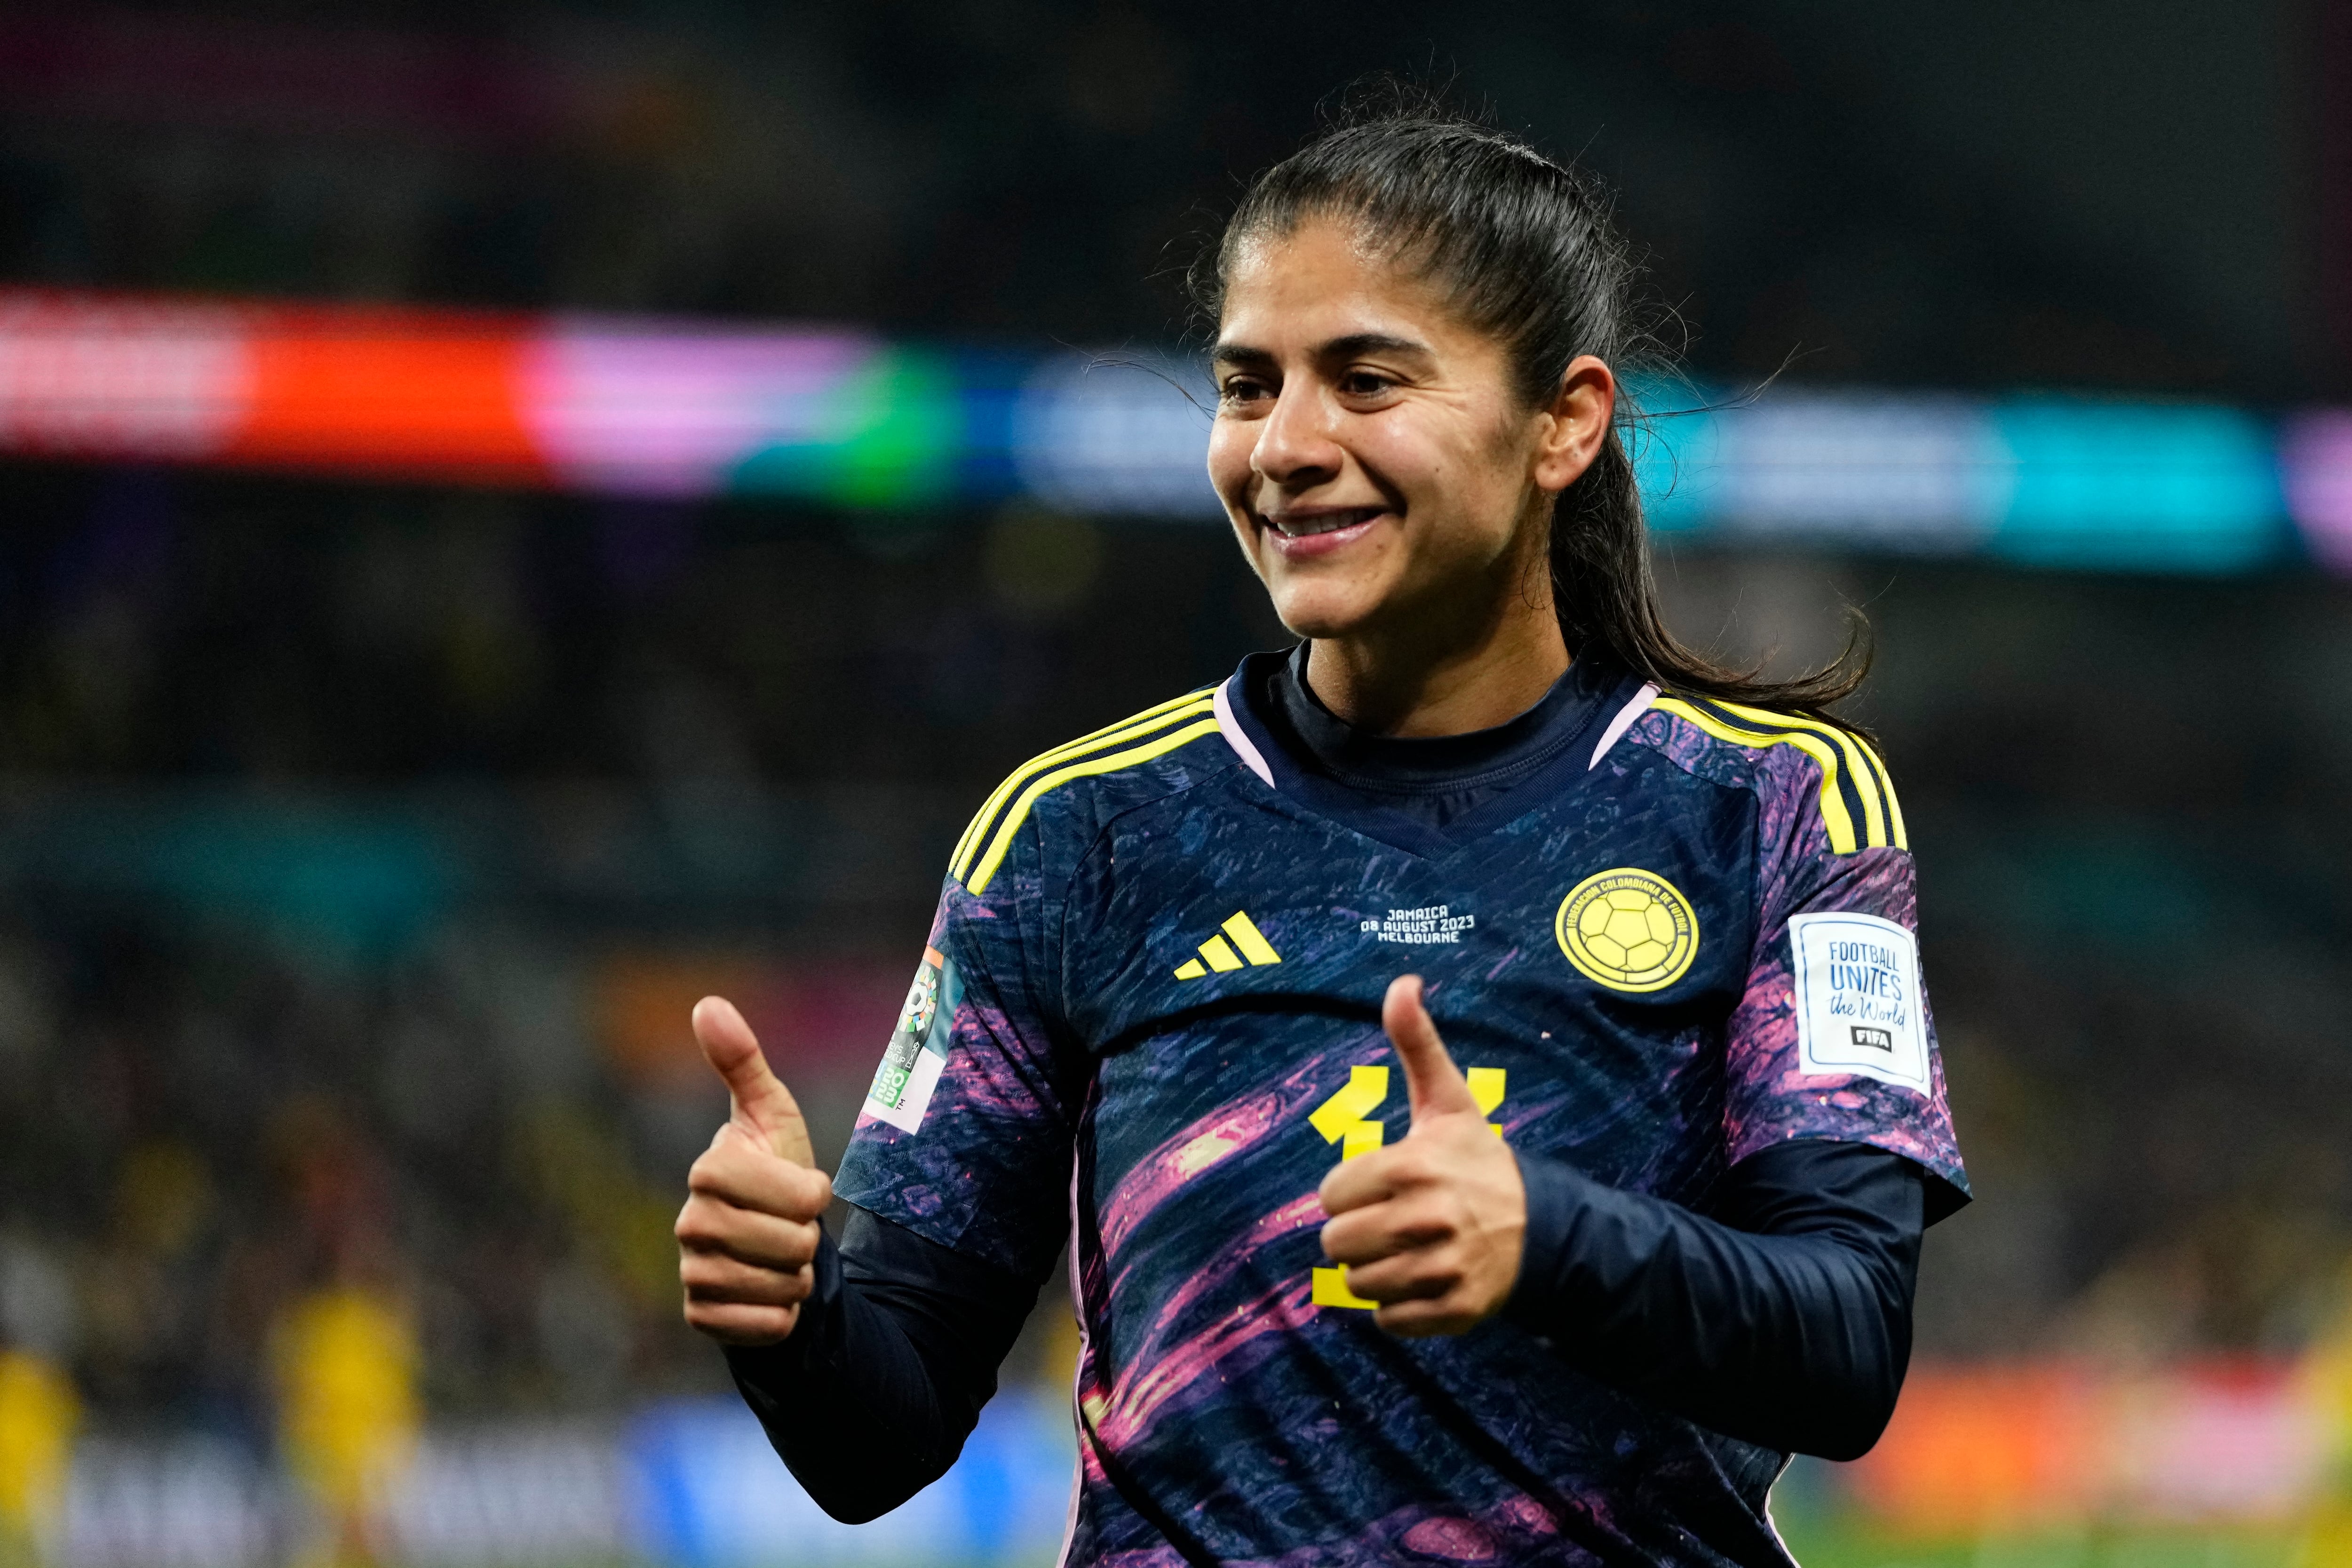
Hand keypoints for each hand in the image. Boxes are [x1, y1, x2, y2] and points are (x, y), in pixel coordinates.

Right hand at [675, 996, 831, 1345]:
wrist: (768, 1246)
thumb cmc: (775, 1172)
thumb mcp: (772, 1115)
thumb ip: (743, 1061)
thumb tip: (707, 1003)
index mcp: (708, 1170)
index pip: (798, 1195)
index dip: (814, 1194)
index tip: (805, 1188)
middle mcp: (689, 1223)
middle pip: (793, 1242)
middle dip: (809, 1238)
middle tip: (792, 1229)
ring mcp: (691, 1272)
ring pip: (782, 1285)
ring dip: (797, 1276)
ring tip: (780, 1258)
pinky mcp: (701, 1317)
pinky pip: (766, 1325)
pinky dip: (782, 1316)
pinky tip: (767, 1295)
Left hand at [1317, 975, 1525, 1336]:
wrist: (1544, 1226)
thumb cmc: (1478, 1160)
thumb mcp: (1447, 1100)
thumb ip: (1416, 1043)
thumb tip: (1402, 981)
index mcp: (1414, 1165)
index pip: (1330, 1195)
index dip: (1349, 1192)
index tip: (1381, 1186)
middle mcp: (1428, 1218)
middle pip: (1336, 1244)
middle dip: (1356, 1235)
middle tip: (1390, 1222)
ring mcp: (1445, 1269)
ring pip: (1359, 1286)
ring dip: (1375, 1272)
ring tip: (1407, 1250)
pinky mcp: (1457, 1311)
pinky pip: (1390, 1322)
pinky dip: (1398, 1310)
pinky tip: (1423, 1282)